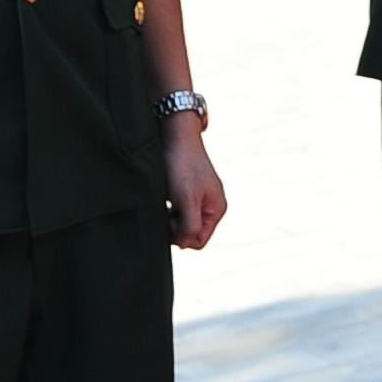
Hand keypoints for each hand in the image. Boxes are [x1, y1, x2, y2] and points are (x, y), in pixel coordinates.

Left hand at [162, 122, 227, 250]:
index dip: (181, 238)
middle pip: (190, 233)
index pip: (198, 241)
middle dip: (175, 228)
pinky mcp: (189, 191)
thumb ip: (190, 226)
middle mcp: (211, 205)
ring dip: (170, 218)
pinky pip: (179, 211)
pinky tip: (164, 198)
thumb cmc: (182, 167)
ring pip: (182, 223)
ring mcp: (201, 198)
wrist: (176, 136)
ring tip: (165, 203)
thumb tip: (186, 245)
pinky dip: (169, 209)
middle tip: (166, 211)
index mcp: (216, 210)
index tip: (169, 221)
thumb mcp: (187, 200)